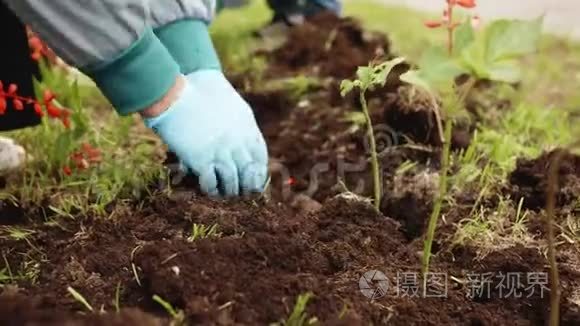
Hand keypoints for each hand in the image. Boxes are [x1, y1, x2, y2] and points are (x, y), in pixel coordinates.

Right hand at [144, 71, 267, 196]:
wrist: (176, 92)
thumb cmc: (199, 93)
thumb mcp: (231, 105)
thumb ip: (239, 124)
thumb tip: (239, 144)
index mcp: (247, 128)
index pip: (260, 158)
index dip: (258, 173)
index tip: (254, 181)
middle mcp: (237, 142)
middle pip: (248, 173)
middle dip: (246, 187)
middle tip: (241, 194)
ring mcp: (220, 151)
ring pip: (233, 182)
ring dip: (229, 191)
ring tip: (224, 194)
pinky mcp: (201, 159)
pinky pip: (211, 183)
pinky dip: (211, 189)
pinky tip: (208, 188)